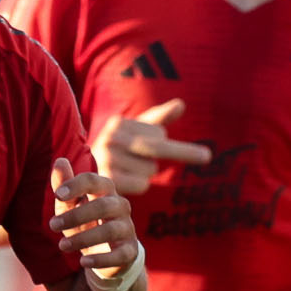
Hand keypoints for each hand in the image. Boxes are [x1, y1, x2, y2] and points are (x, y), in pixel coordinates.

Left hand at [51, 158, 137, 273]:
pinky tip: (83, 262)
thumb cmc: (84, 223)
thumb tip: (59, 160)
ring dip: (84, 238)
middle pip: (104, 206)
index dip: (76, 185)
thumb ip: (64, 185)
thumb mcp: (70, 205)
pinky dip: (101, 259)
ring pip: (111, 230)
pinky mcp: (129, 251)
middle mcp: (120, 207)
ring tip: (62, 245)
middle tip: (52, 225)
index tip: (58, 195)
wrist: (104, 253)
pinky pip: (120, 255)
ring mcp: (127, 229)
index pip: (94, 181)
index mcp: (105, 191)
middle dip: (76, 215)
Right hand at [92, 98, 210, 192]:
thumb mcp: (135, 131)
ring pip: (150, 170)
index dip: (160, 143)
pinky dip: (138, 186)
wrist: (83, 175)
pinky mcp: (108, 180)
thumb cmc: (116, 151)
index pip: (158, 134)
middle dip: (185, 152)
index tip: (150, 147)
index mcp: (118, 123)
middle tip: (207, 156)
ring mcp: (107, 159)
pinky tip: (124, 183)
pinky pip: (142, 184)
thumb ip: (157, 118)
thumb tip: (181, 104)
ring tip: (126, 171)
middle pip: (158, 147)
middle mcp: (111, 138)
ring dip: (145, 174)